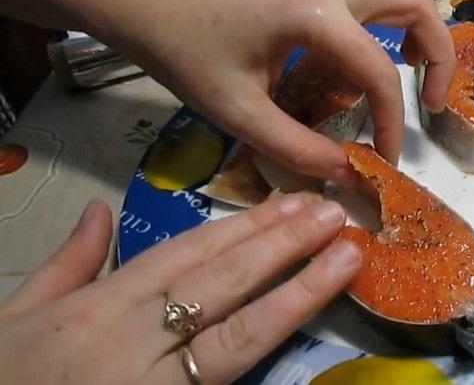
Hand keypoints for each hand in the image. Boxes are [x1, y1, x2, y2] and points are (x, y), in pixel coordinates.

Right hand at [0, 196, 360, 383]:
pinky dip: (267, 355)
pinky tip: (304, 329)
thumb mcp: (20, 315)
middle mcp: (133, 340)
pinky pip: (226, 381)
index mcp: (101, 307)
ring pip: (236, 336)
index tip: (288, 203)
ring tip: (343, 259)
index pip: (186, 256)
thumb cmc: (9, 376)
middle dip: (282, 247)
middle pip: (221, 285)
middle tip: (331, 215)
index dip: (243, 228)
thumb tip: (98, 212)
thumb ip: (68, 263)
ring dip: (296, 293)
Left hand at [94, 0, 454, 183]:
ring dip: (421, 17)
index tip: (384, 159)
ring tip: (416, 61)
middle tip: (433, 102)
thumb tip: (349, 173)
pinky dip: (394, 0)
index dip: (392, 122)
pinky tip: (380, 36)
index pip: (378, 71)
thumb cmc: (187, 56)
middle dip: (437, 55)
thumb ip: (299, 148)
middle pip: (414, 1)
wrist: (152, 8)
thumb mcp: (240, 114)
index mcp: (313, 12)